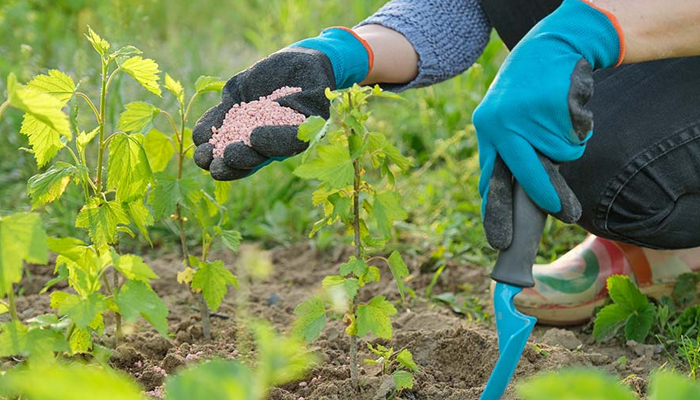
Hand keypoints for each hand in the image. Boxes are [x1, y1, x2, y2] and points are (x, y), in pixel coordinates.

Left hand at [193, 27, 372, 180]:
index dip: (250, 158)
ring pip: (221, 147)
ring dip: (209, 153)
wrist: (305, 65)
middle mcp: (259, 141)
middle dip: (226, 164)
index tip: (250, 141)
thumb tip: (253, 140)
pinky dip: (206, 129)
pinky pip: (213, 123)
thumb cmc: (315, 91)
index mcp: (279, 148)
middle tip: (216, 160)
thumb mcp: (311, 112)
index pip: (261, 159)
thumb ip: (290, 131)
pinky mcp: (231, 106)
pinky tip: (201, 133)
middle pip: (238, 160)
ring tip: (202, 152)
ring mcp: (243, 125)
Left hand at [472, 0, 623, 249]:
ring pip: (561, 154)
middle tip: (565, 215)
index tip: (500, 240)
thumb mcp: (507, 117)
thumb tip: (520, 196)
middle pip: (528, 174)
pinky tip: (568, 104)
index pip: (491, 178)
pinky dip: (580, 126)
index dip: (496, 209)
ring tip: (558, 117)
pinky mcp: (556, 105)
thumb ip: (509, 152)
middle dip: (547, 196)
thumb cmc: (528, 90)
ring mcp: (529, 114)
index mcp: (487, 129)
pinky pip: (578, 135)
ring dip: (568, 145)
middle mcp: (503, 124)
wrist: (551, 45)